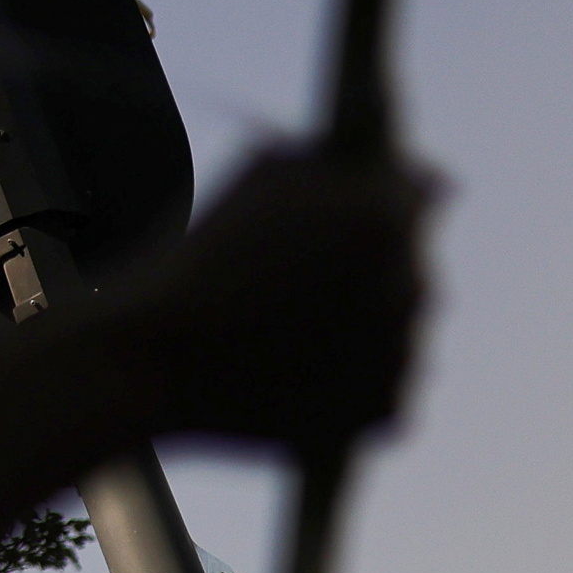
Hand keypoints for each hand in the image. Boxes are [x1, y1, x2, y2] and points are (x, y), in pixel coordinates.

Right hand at [119, 148, 434, 455]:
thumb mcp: (263, 174)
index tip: (351, 212)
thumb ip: (334, 161)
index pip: (417, 191)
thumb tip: (390, 166)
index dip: (378, 200)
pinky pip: (387, 386)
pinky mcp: (386, 411)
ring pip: (399, 326)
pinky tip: (297, 371)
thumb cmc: (197, 259)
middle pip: (408, 264)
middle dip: (367, 266)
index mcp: (385, 216)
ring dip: (363, 324)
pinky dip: (354, 382)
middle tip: (300, 278)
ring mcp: (405, 354)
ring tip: (288, 330)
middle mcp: (415, 284)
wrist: (155, 362)